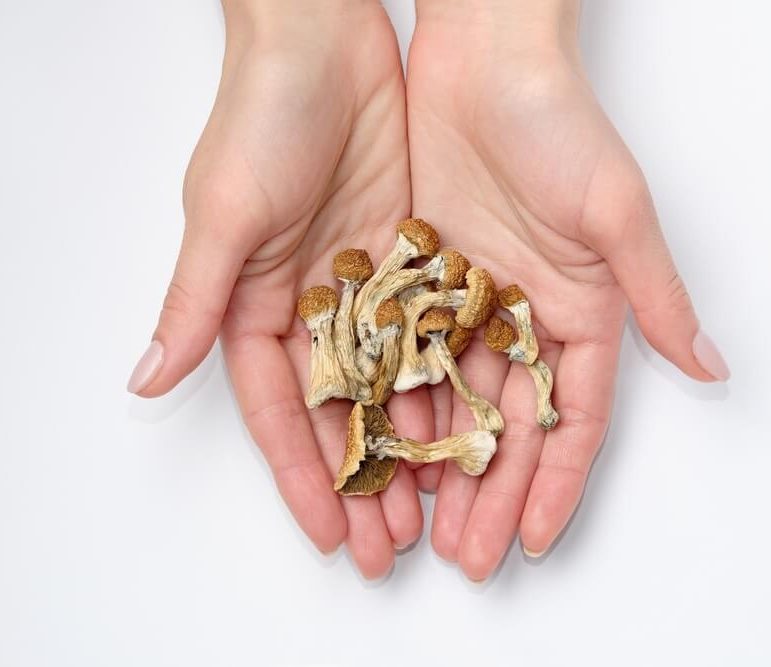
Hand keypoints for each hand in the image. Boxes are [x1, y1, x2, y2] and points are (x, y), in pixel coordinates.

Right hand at [127, 1, 425, 578]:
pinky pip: (430, 334)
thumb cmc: (260, 116)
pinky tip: (466, 428)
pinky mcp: (411, 260)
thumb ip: (198, 300)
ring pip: (391, 384)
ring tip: (436, 507)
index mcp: (258, 306)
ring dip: (410, 445)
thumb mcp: (225, 212)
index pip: (279, 411)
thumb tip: (144, 377)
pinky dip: (444, 381)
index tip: (331, 532)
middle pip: (340, 413)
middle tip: (391, 546)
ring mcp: (365, 288)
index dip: (303, 474)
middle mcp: (312, 307)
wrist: (325, 41)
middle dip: (363, 480)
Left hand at [407, 1, 729, 579]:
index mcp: (578, 311)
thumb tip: (708, 366)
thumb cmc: (558, 124)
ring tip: (419, 525)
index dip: (556, 482)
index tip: (536, 539)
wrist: (482, 59)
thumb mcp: (614, 212)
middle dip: (490, 494)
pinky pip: (406, 356)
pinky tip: (382, 451)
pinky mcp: (417, 282)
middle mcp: (523, 317)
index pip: (571, 418)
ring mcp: (467, 304)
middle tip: (468, 557)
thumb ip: (652, 294)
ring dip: (438, 465)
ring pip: (451, 402)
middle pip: (507, 425)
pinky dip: (396, 405)